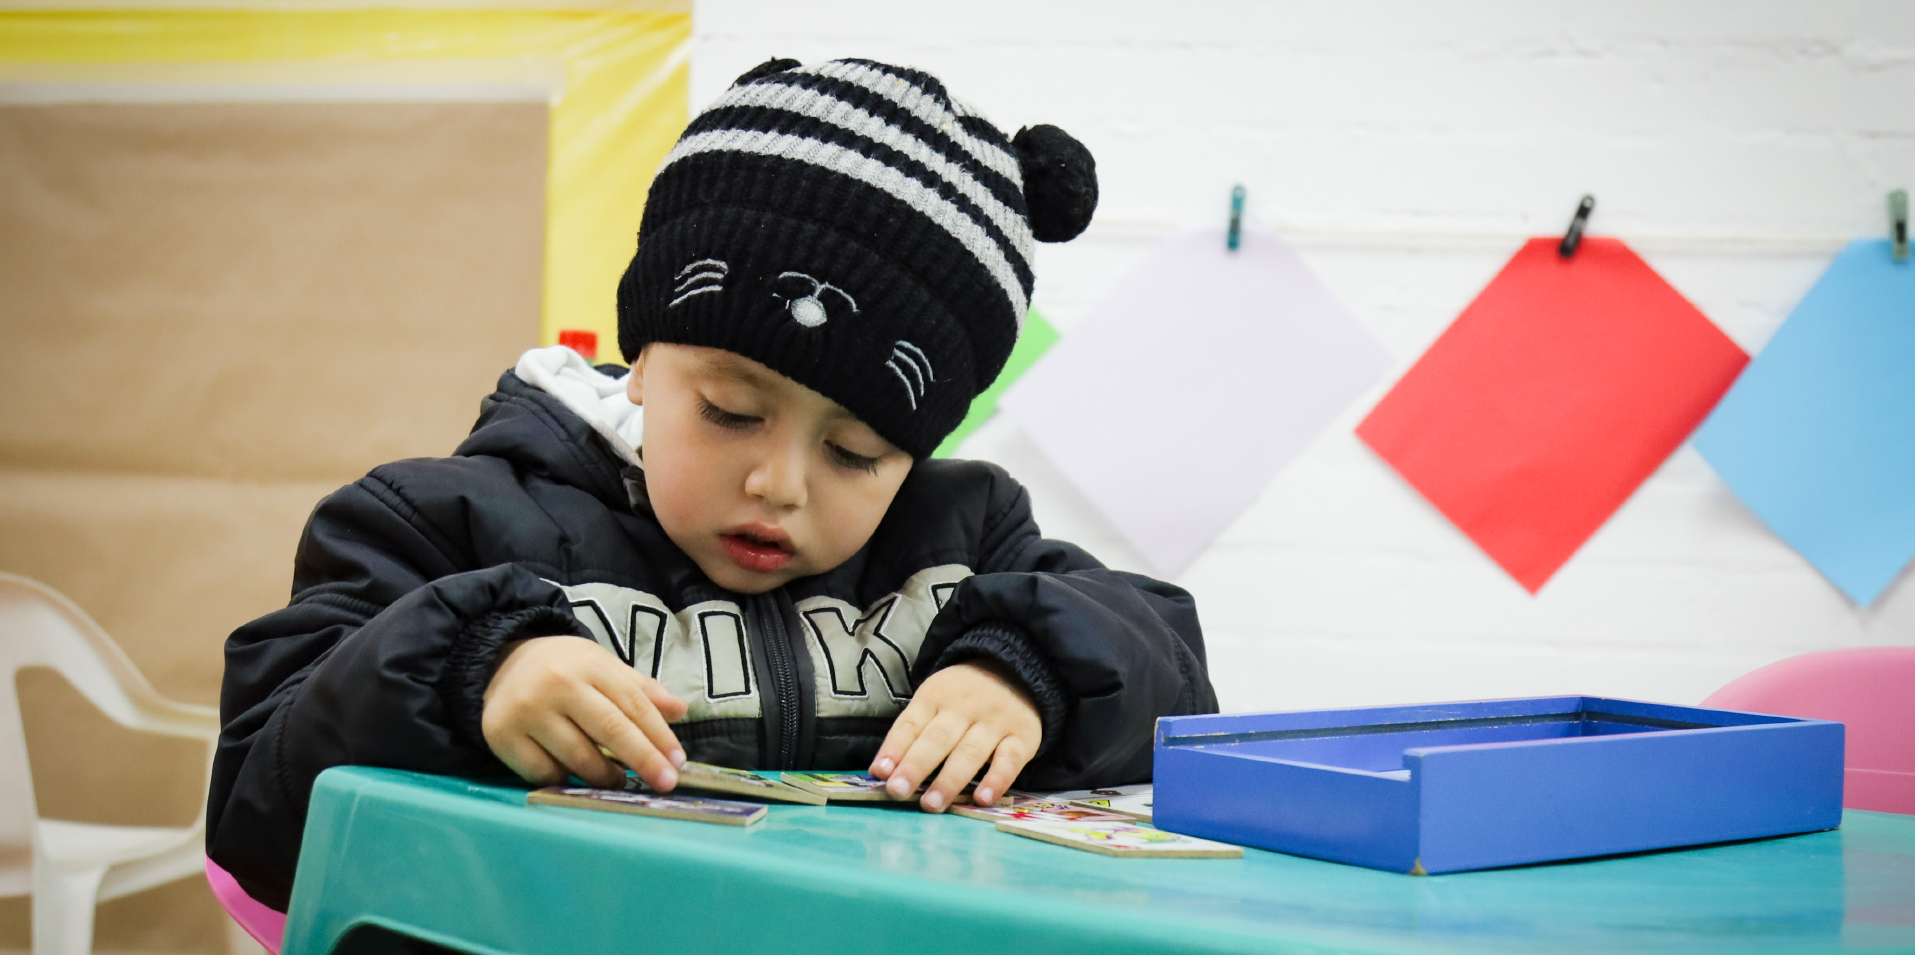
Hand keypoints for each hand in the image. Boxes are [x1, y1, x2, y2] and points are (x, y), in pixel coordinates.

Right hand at [482, 635, 688, 790]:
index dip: (659, 736)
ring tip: (618, 780)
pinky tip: (574, 775)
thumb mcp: (603, 667)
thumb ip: (641, 690)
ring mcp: (527, 711)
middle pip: (610, 730)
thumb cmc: (564, 669)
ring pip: (578, 758)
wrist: (501, 663)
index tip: (678, 762)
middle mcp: (558, 685)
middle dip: (643, 760)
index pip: (633, 704)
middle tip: (665, 783)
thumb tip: (680, 711)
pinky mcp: (502, 735)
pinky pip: (544, 772)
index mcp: (589, 664)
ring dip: (605, 777)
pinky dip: (564, 779)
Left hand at [868, 661, 1040, 811]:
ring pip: (970, 752)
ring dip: (949, 780)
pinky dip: (996, 780)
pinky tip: (982, 799)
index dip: (894, 748)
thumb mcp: (934, 701)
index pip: (911, 723)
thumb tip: (881, 772)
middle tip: (898, 791)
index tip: (880, 772)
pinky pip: (1009, 760)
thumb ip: (910, 735)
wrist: (1016, 670)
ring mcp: (995, 722)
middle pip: (937, 738)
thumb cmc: (963, 696)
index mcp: (936, 696)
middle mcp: (964, 707)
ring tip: (931, 804)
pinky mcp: (1022, 737)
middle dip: (916, 766)